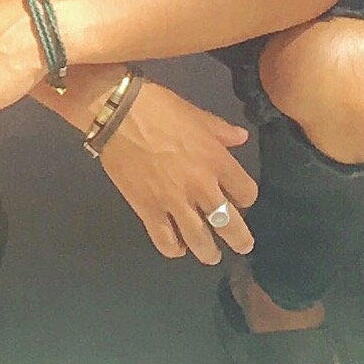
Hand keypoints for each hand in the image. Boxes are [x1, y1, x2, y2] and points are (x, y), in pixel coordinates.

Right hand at [91, 79, 259, 263]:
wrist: (117, 113)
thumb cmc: (159, 108)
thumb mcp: (196, 115)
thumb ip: (221, 131)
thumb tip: (242, 138)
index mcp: (216, 160)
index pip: (246, 193)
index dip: (245, 198)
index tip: (239, 199)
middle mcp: (201, 186)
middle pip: (230, 224)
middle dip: (239, 239)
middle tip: (242, 246)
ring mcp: (174, 201)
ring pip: (200, 240)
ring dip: (209, 252)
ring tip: (210, 255)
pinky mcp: (148, 209)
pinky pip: (166, 241)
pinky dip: (174, 249)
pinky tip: (177, 247)